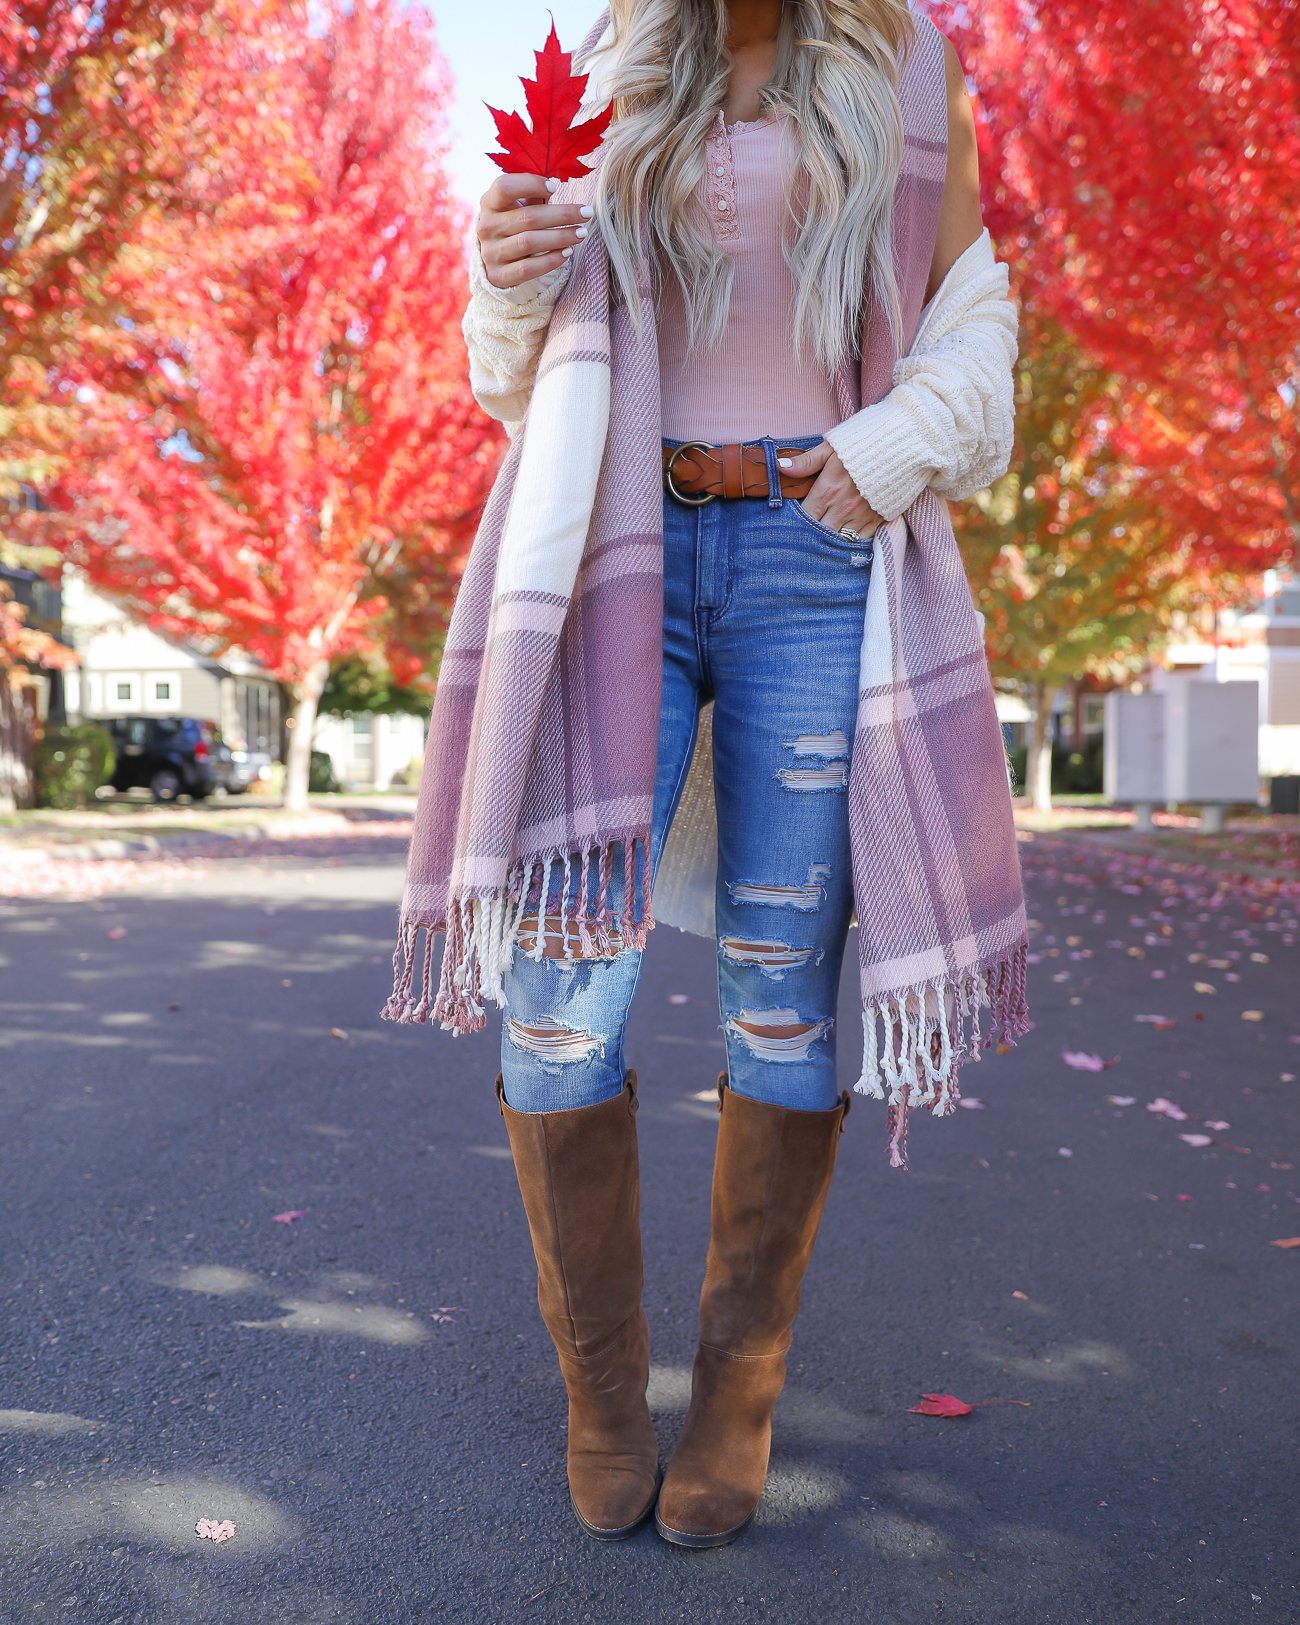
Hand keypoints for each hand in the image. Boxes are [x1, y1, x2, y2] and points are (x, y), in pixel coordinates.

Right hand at [477, 173, 592, 289]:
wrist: (497, 259)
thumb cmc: (514, 222)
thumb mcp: (518, 204)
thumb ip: (532, 192)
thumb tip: (553, 184)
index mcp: (489, 202)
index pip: (505, 187)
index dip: (531, 184)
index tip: (555, 188)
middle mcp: (486, 227)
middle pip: (528, 217)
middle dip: (562, 214)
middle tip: (586, 213)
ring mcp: (491, 253)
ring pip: (530, 243)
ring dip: (561, 237)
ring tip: (581, 233)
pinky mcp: (499, 276)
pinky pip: (528, 268)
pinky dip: (551, 260)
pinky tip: (567, 252)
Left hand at [778, 441, 885, 536]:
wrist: (905, 443)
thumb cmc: (865, 442)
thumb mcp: (832, 446)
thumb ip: (806, 461)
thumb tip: (780, 466)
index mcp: (827, 490)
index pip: (805, 517)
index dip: (798, 522)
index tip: (794, 523)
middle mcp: (842, 508)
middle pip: (819, 533)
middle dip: (812, 535)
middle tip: (806, 536)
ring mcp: (862, 515)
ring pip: (839, 540)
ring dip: (831, 540)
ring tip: (825, 538)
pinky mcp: (879, 519)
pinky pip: (861, 540)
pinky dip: (852, 540)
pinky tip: (846, 537)